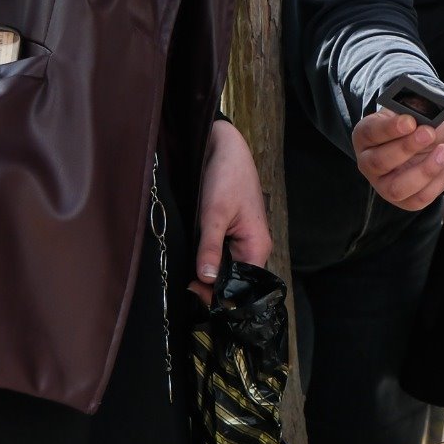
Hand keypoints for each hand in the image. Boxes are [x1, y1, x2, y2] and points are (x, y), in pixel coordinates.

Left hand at [189, 118, 272, 295]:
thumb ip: (210, 248)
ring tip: (188, 275)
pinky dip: (208, 259)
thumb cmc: (226, 177)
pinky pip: (221, 255)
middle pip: (235, 280)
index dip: (220, 295)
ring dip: (208, 272)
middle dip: (212, 286)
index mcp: (257, 246)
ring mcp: (242, 240)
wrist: (224, 148)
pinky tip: (194, 258)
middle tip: (186, 285)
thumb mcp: (213, 214)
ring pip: (226, 268)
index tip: (194, 292)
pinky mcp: (231, 232)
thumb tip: (206, 280)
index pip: (243, 285)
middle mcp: (253, 247)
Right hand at [353, 105, 443, 210]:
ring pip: (396, 188)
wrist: (443, 138)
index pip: (369, 133)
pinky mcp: (405, 200)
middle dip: (406, 148)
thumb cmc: (426, 120)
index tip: (410, 121)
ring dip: (424, 170)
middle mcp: (369, 162)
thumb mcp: (423, 107)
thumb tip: (427, 117)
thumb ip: (420, 110)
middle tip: (429, 133)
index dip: (389, 128)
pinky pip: (419, 198)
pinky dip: (436, 181)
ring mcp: (384, 185)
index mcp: (367, 135)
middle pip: (378, 162)